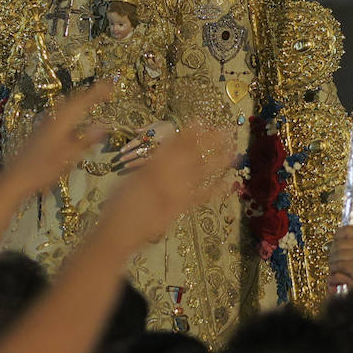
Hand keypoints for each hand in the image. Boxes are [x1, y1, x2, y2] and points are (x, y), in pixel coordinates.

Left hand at [1, 82, 112, 197]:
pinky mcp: (41, 131)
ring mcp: (45, 124)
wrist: (15, 178)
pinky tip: (71, 114)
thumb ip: (85, 141)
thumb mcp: (67, 158)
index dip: (97, 92)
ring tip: (92, 97)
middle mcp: (52, 119)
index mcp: (60, 123)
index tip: (110, 85)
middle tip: (105, 89)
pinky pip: (60, 113)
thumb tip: (102, 126)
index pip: (82, 101)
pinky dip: (71, 109)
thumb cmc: (42, 170)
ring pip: (65, 106)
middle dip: (90, 93)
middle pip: (73, 100)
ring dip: (80, 100)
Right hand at [101, 124, 234, 249]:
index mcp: (154, 165)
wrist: (120, 231)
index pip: (176, 143)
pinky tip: (229, 184)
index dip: (191, 131)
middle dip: (211, 141)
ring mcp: (177, 192)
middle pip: (194, 153)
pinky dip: (216, 190)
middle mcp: (168, 175)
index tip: (203, 121)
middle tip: (226, 130)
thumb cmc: (117, 203)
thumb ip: (148, 165)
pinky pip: (202, 197)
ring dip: (219, 160)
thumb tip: (163, 153)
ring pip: (202, 172)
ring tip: (234, 150)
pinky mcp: (182, 207)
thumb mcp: (130, 177)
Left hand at [111, 121, 176, 175]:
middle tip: (120, 159)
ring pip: (144, 158)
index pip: (137, 141)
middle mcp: (153, 143)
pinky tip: (136, 167)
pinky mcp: (162, 156)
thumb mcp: (156, 124)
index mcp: (151, 134)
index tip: (121, 151)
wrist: (181, 131)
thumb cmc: (167, 126)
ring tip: (125, 166)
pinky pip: (151, 162)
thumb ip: (145, 128)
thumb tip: (135, 131)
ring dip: (133, 162)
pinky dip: (142, 165)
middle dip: (129, 156)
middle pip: (139, 151)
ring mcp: (158, 151)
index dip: (129, 146)